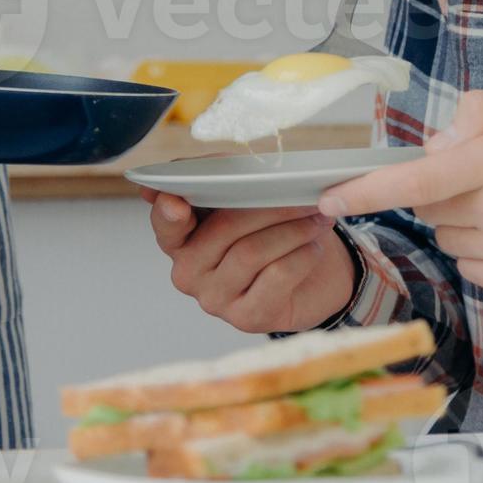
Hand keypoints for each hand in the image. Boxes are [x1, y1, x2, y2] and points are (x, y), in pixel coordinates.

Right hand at [144, 189, 358, 333]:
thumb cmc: (271, 234)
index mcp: (180, 239)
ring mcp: (215, 299)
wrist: (310, 281)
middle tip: (302, 195)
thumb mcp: (248, 204)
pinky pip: (277, 275)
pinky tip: (313, 247)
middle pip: (224, 228)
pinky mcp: (247, 317)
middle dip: (269, 206)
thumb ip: (225, 182)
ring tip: (317, 217)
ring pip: (252, 251)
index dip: (168, 212)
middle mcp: (189, 272)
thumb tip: (212, 165)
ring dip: (293, 229)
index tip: (177, 202)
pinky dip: (302, 255)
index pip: (165, 224)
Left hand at [314, 91, 482, 301]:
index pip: (418, 181)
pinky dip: (481, 249)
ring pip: (448, 238)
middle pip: (429, 208)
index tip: (328, 197)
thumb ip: (479, 112)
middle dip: (443, 192)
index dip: (366, 190)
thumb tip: (434, 146)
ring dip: (463, 221)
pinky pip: (470, 266)